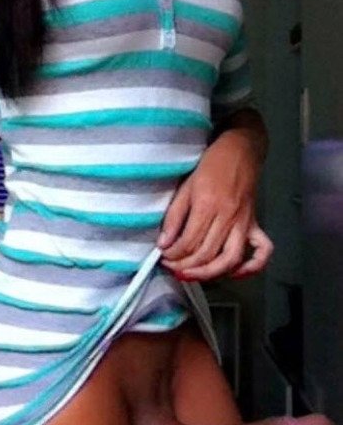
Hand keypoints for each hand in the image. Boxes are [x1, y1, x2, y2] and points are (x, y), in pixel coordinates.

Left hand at [157, 130, 273, 280]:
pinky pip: (261, 250)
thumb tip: (164, 244)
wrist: (241, 149)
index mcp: (207, 205)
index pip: (188, 242)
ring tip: (193, 276)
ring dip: (210, 274)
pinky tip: (235, 273)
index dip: (173, 255)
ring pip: (230, 259)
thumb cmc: (211, 165)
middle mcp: (227, 217)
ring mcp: (244, 222)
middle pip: (206, 254)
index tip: (163, 258)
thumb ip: (174, 216)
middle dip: (186, 267)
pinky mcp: (255, 224)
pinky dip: (252, 267)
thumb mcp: (186, 185)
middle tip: (172, 269)